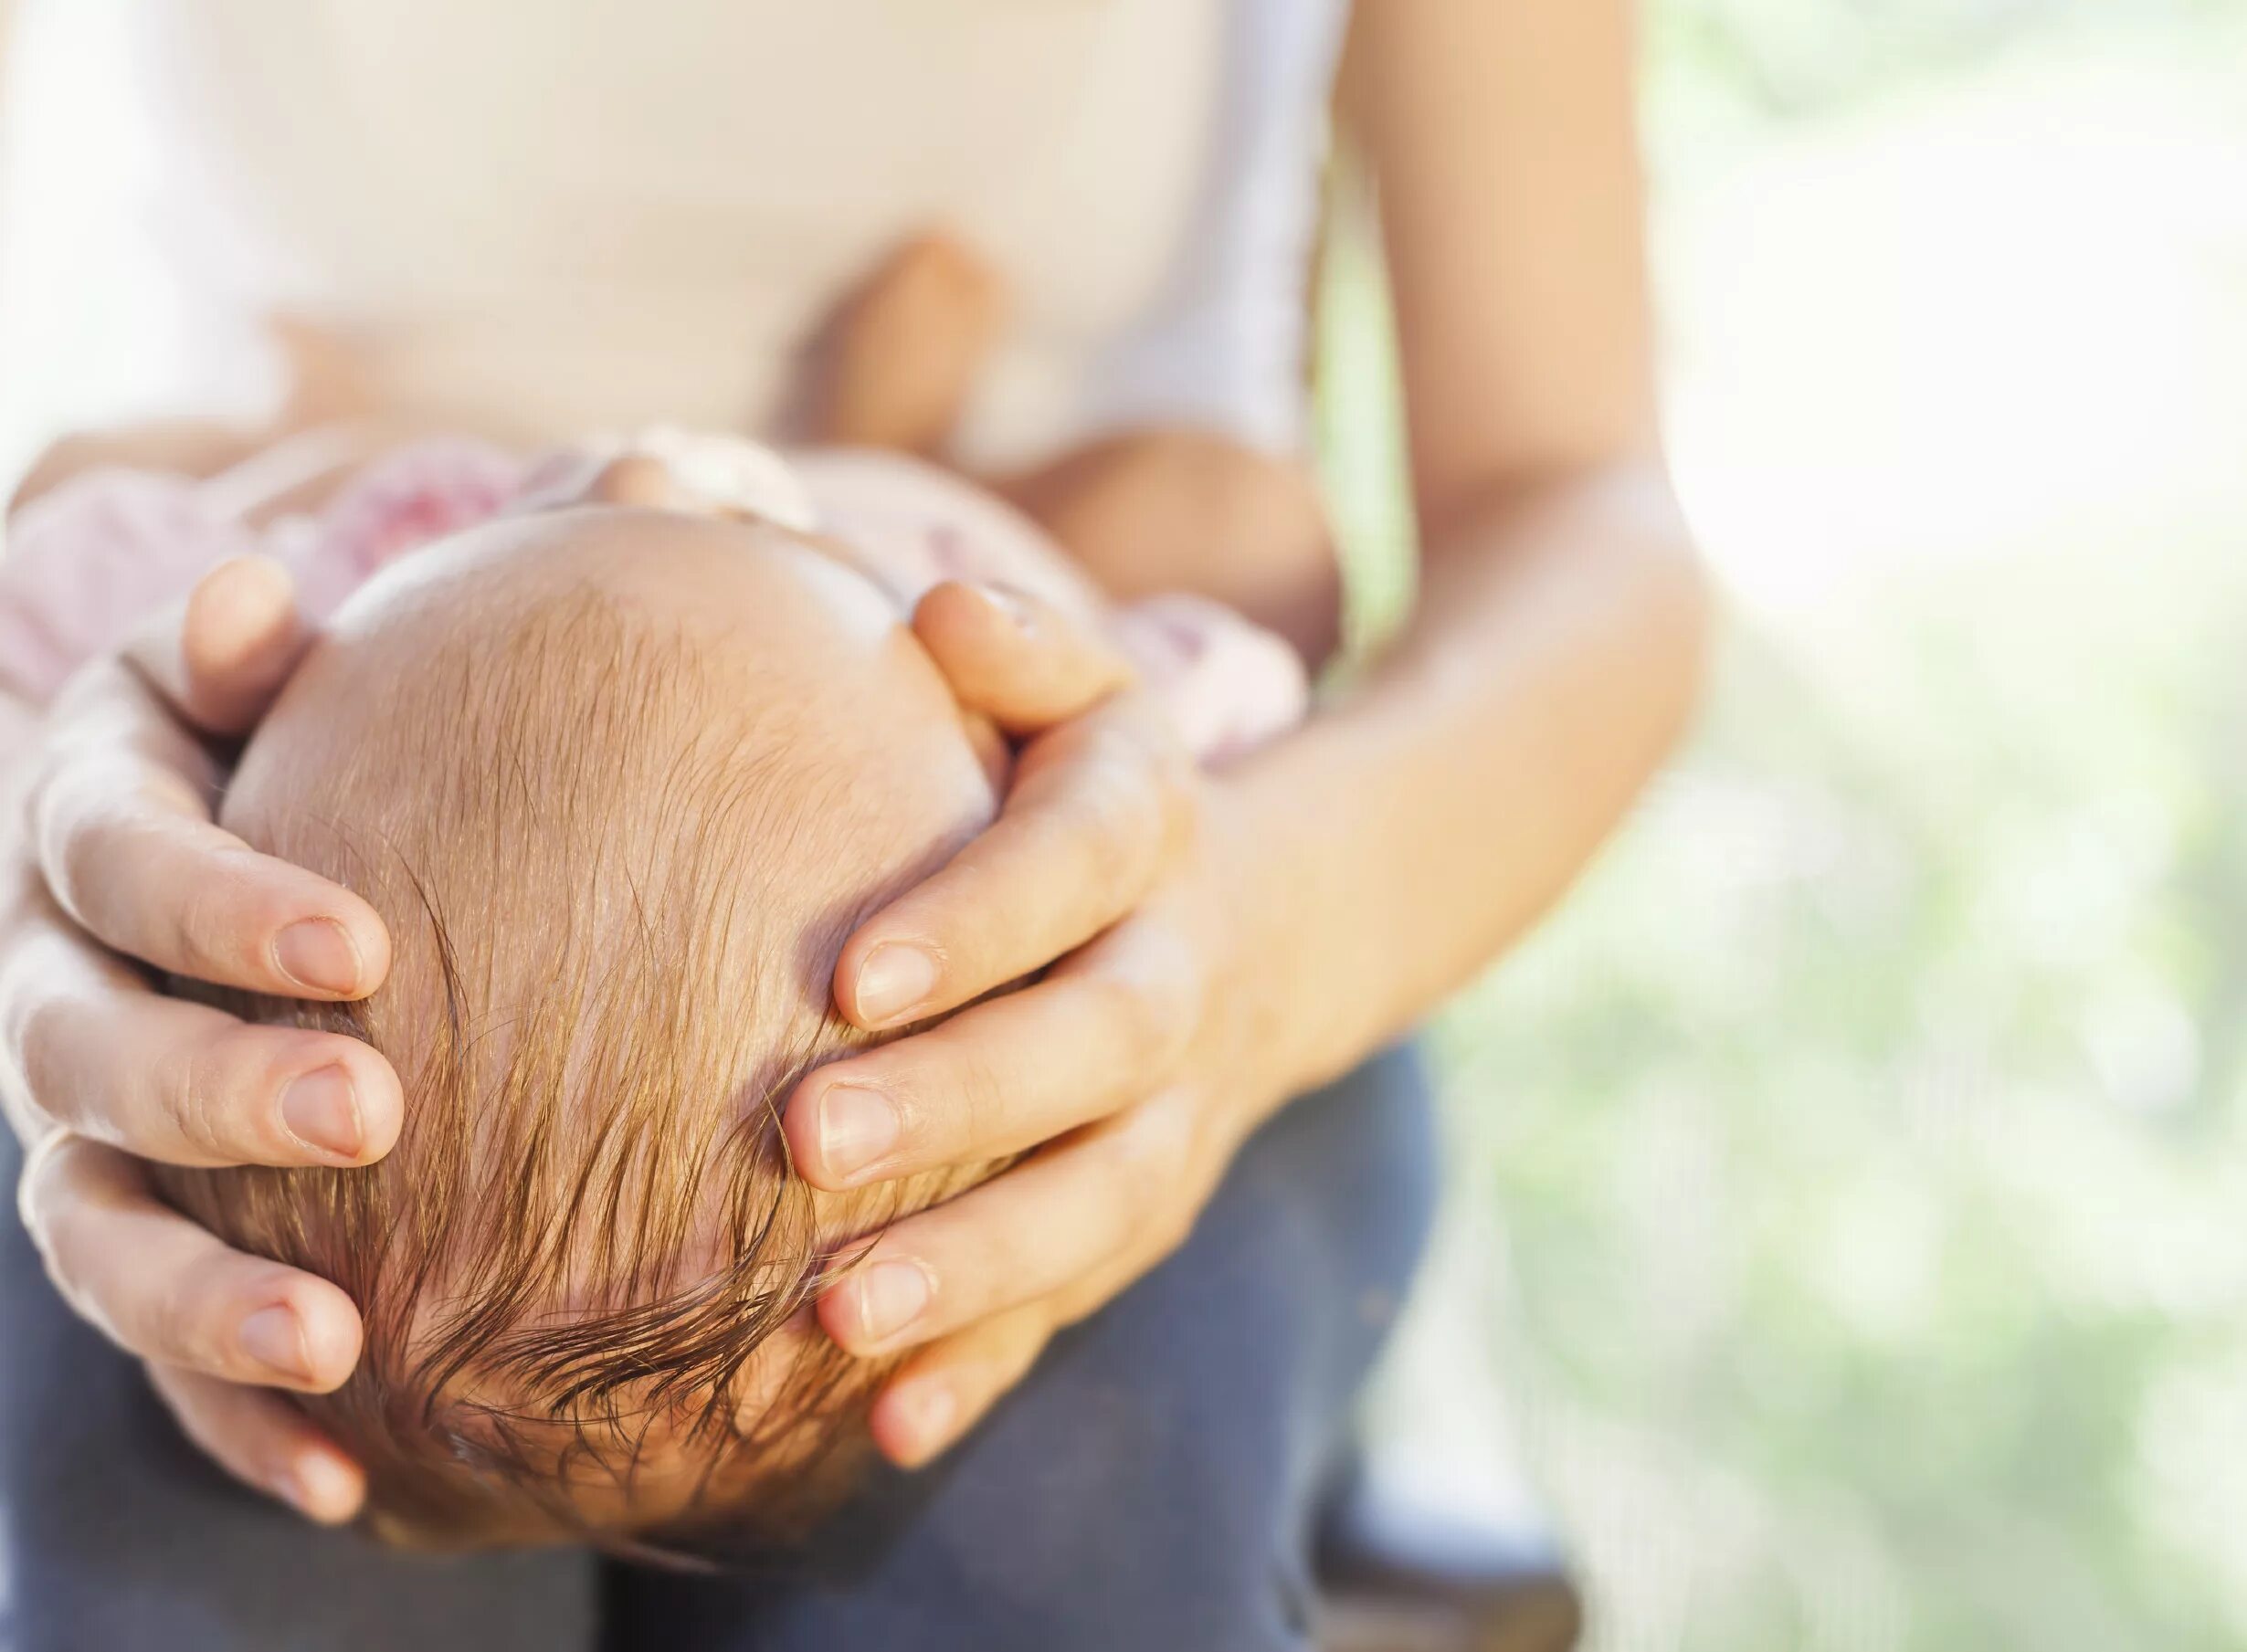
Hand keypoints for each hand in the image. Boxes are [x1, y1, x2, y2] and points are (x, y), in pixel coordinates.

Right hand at [0, 558, 397, 1521]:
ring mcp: (74, 1133)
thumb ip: (264, 646)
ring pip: (90, 1228)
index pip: (111, 853)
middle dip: (215, 1088)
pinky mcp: (133, 1235)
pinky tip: (346, 1479)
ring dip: (200, 1298)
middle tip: (373, 1112)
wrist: (250, 857)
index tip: (359, 942)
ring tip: (338, 1347)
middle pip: (84, 1053)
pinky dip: (234, 1415)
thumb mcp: (265, 670)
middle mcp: (49, 988)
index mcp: (83, 828)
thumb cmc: (296, 738)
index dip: (213, 900)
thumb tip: (257, 602)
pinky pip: (157, 1344)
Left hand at [782, 580, 1294, 1466]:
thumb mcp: (1094, 698)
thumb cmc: (1104, 794)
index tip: (841, 976)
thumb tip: (938, 606)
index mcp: (1152, 836)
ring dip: (973, 1268)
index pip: (1074, 868)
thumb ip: (1026, 647)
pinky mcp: (1142, 1209)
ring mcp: (1172, 1116)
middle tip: (803, 1144)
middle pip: (1090, 1049)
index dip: (976, 922)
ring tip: (833, 1322)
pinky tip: (887, 1432)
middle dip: (957, 1101)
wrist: (1267, 927)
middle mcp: (1178, 983)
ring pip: (1096, 1202)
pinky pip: (1075, 1298)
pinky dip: (989, 1364)